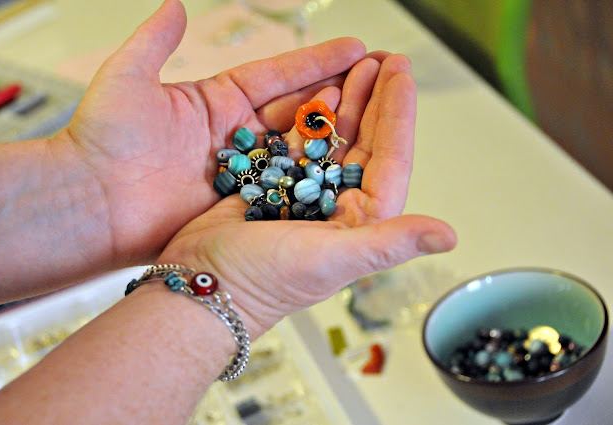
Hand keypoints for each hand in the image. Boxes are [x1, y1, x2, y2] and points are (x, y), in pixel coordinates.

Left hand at [60, 0, 367, 263]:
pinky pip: (282, 186)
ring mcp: (240, 171)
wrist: (89, 204)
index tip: (353, 50)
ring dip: (332, 134)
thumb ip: (155, 42)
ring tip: (374, 117)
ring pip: (295, 148)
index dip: (316, 62)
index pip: (277, 76)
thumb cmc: (101, 141)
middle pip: (295, 110)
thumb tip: (173, 6)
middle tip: (376, 80)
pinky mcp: (238, 203)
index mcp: (215, 101)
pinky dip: (310, 177)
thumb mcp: (129, 78)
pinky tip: (342, 169)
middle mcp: (234, 135)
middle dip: (337, 94)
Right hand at [157, 53, 456, 338]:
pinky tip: (317, 91)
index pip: (390, 160)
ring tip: (356, 65)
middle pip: (366, 143)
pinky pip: (299, 141)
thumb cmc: (267, 282)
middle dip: (376, 100)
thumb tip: (448, 235)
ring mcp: (307, 193)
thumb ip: (390, 244)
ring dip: (346, 102)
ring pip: (334, 138)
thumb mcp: (332, 260)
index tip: (401, 76)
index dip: (397, 116)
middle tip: (385, 60)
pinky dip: (307, 116)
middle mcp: (339, 206)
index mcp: (361, 223)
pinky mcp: (276, 184)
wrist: (205, 285)